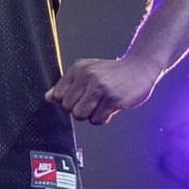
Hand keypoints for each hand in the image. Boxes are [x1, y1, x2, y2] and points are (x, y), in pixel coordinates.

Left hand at [45, 56, 161, 125]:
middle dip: (78, 109)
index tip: (78, 99)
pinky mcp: (112, 99)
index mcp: (78, 68)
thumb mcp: (88, 71)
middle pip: (67, 107)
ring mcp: (100, 87)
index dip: (67, 102)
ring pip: (80, 115)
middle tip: (92, 102)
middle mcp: (87, 76)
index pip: (57, 95)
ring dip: (90, 115)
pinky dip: (102, 118)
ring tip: (100, 105)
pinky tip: (110, 108)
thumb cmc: (114, 72)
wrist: (140, 68)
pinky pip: (97, 120)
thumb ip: (67, 84)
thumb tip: (48, 97)